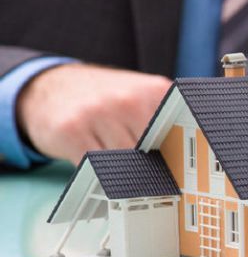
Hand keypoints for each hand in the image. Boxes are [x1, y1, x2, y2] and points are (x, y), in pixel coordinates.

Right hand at [15, 63, 172, 163]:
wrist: (53, 87)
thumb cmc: (107, 100)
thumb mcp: (143, 98)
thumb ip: (166, 121)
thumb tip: (187, 162)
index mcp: (155, 91)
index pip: (181, 133)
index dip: (181, 154)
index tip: (184, 170)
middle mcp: (128, 99)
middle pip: (152, 153)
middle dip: (147, 163)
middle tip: (139, 160)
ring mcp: (98, 113)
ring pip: (124, 162)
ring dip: (118, 165)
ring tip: (110, 147)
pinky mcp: (71, 131)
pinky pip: (95, 166)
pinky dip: (96, 168)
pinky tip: (92, 151)